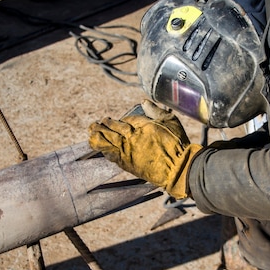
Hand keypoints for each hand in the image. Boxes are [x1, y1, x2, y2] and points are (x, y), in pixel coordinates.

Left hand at [88, 100, 202, 198]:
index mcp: (141, 125)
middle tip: (95, 124)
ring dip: (97, 135)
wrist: (178, 167)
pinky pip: (110, 154)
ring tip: (91, 132)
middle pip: (111, 128)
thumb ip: (155, 111)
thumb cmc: (177, 144)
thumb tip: (144, 101)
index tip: (109, 119)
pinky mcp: (127, 163)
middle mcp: (131, 136)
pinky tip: (97, 146)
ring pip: (106, 141)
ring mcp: (127, 150)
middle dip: (102, 125)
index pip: (124, 120)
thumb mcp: (170, 121)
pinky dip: (103, 149)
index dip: (115, 120)